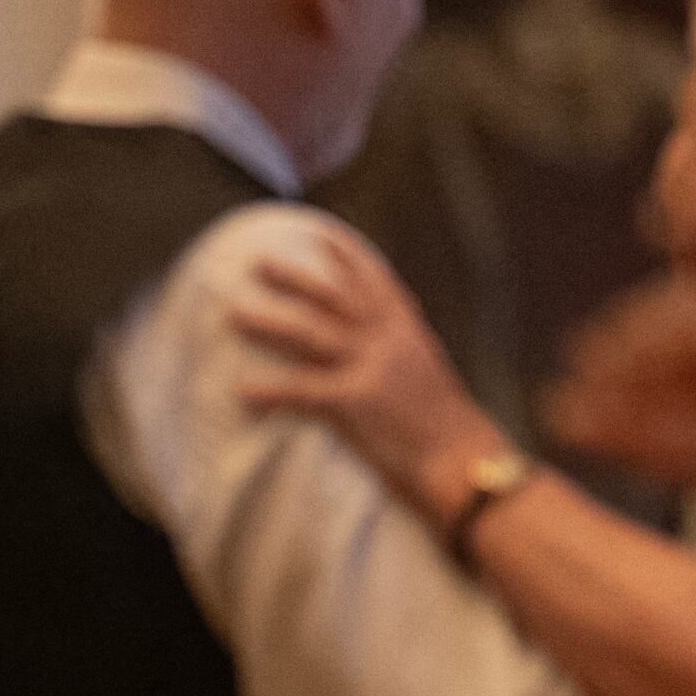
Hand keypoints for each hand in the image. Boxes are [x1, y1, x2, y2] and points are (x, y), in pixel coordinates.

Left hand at [233, 228, 501, 516]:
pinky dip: (269, 393)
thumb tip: (371, 342)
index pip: (374, 281)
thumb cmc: (442, 425)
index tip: (320, 235)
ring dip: (269, 324)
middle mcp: (388, 339)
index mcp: (406, 330)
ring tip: (233, 315)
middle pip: (332, 297)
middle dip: (294, 278)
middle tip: (257, 263)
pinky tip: (242, 394)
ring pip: (309, 334)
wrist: (462, 460)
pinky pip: (300, 392)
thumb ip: (397, 351)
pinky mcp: (354, 401)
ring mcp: (370, 367)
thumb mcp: (423, 371)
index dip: (346, 257)